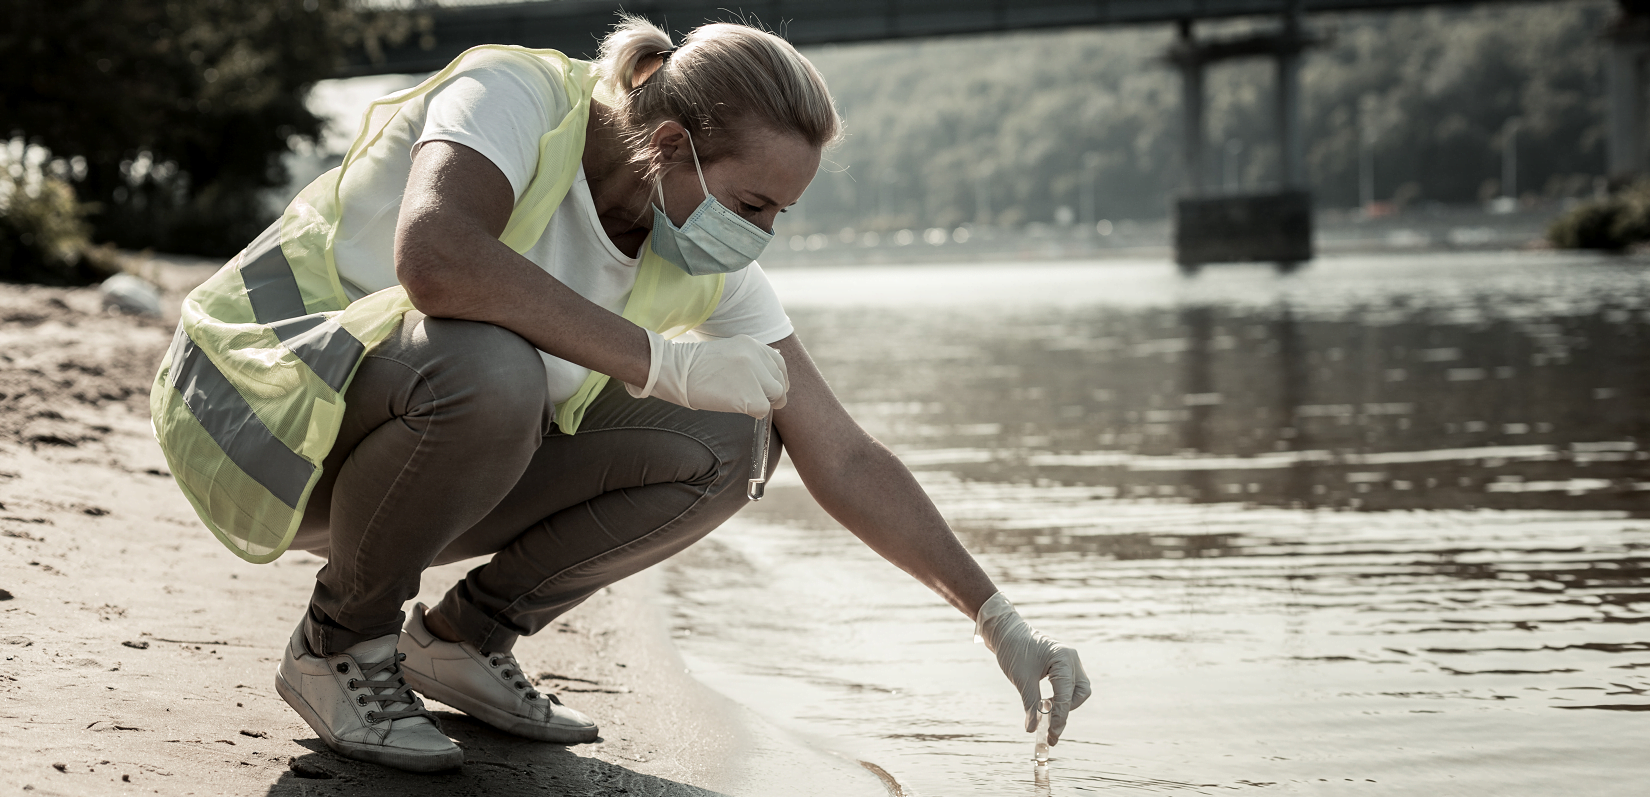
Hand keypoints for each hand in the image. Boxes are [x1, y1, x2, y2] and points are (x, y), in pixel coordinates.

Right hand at [625, 330, 788, 416]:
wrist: (675, 370)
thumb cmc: (695, 366)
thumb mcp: (728, 352)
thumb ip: (749, 359)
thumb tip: (768, 375)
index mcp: (752, 344)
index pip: (779, 363)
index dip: (776, 379)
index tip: (769, 389)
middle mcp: (757, 356)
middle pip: (780, 381)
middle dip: (772, 394)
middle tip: (756, 401)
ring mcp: (755, 375)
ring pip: (776, 395)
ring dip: (763, 403)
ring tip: (743, 403)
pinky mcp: (751, 395)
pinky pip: (763, 410)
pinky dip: (753, 413)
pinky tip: (735, 407)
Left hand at [975, 592, 1091, 744]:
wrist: (1006, 631)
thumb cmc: (1014, 650)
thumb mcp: (1021, 679)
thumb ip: (1030, 704)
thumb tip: (1032, 730)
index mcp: (1063, 659)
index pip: (1066, 695)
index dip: (1060, 717)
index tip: (1052, 735)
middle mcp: (1071, 659)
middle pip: (1080, 693)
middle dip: (1066, 711)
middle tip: (1049, 726)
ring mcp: (1070, 661)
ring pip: (1078, 691)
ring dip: (1065, 705)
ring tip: (1046, 713)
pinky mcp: (1064, 665)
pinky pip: (1070, 685)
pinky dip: (1061, 697)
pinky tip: (1047, 704)